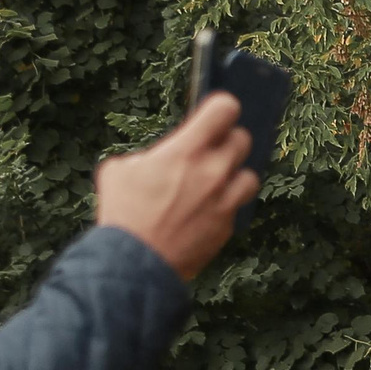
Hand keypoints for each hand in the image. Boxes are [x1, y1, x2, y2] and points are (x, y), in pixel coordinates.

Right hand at [94, 94, 257, 280]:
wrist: (135, 262)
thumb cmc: (123, 213)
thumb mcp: (120, 171)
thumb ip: (150, 156)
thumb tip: (161, 158)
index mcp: (186, 151)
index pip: (224, 110)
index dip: (223, 107)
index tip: (216, 113)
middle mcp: (213, 172)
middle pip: (243, 140)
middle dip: (228, 140)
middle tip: (212, 148)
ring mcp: (225, 200)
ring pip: (250, 175)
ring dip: (235, 174)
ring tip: (215, 180)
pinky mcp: (227, 226)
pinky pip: (237, 206)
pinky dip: (226, 203)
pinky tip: (206, 208)